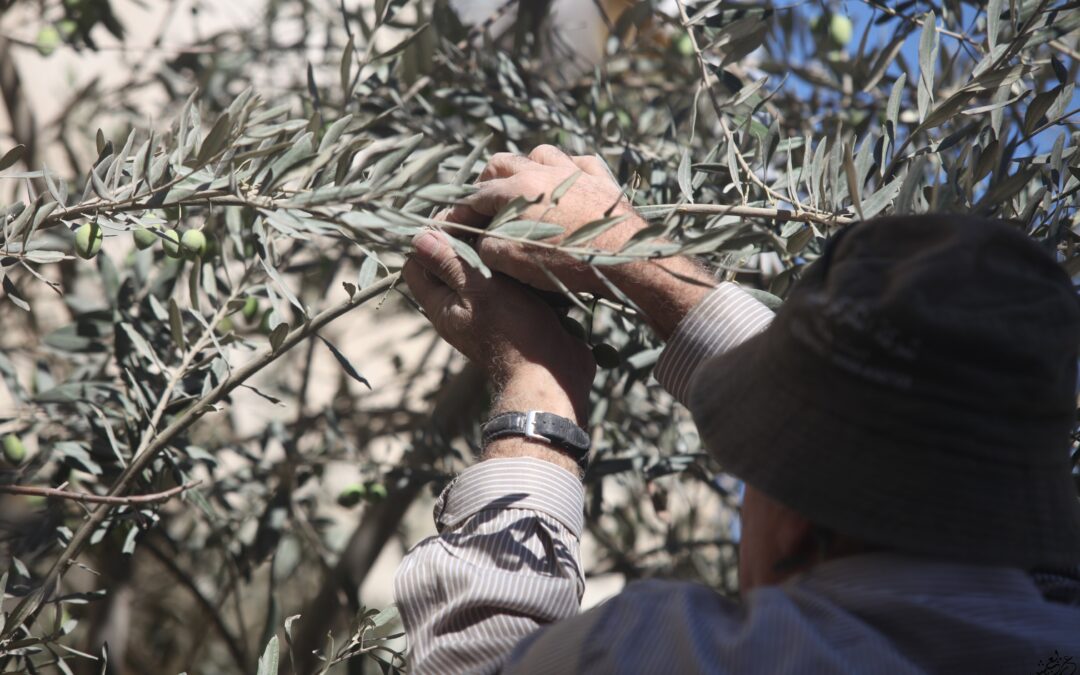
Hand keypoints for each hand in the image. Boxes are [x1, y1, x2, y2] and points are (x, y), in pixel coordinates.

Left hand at [402, 228, 594, 427]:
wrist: (553, 374)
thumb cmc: (513, 332)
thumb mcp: (478, 289)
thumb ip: (449, 262)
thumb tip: (417, 236)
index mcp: (441, 306)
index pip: (417, 265)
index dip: (427, 239)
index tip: (452, 219)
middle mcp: (460, 309)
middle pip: (449, 265)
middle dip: (464, 242)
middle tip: (484, 221)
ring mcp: (489, 312)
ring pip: (482, 271)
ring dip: (494, 254)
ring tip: (508, 233)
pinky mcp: (515, 312)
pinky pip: (508, 284)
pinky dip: (514, 269)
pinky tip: (526, 254)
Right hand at [446, 145, 716, 338]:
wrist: (626, 259)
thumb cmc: (566, 263)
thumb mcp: (514, 262)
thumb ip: (488, 246)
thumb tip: (479, 240)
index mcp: (516, 189)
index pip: (475, 197)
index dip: (459, 214)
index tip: (451, 228)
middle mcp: (542, 170)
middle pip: (502, 163)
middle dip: (487, 182)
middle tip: (484, 205)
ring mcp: (574, 170)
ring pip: (540, 153)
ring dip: (526, 167)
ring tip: (524, 188)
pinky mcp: (602, 178)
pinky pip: (580, 161)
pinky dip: (567, 169)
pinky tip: (567, 182)